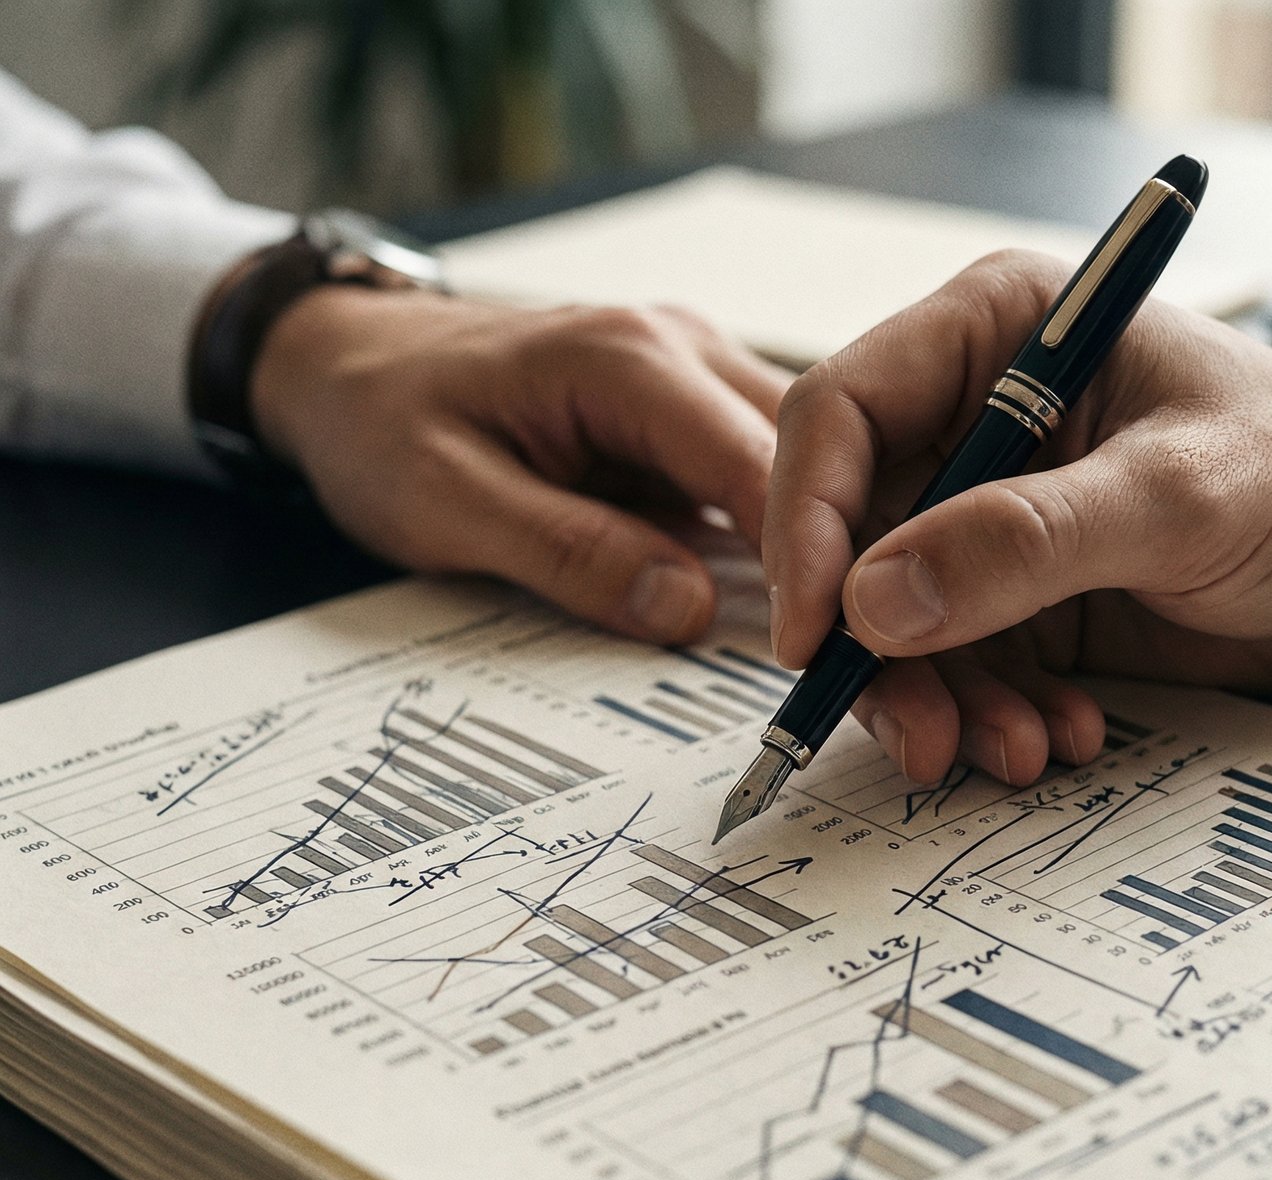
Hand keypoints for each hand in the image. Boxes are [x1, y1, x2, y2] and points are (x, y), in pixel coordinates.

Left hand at [250, 287, 789, 641]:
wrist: (341, 363)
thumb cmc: (379, 422)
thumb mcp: (449, 503)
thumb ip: (570, 553)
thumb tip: (687, 610)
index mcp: (627, 360)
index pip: (758, 465)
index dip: (803, 560)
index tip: (821, 645)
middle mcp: (678, 349)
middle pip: (803, 459)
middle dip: (831, 555)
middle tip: (843, 652)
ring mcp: (688, 373)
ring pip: (796, 466)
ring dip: (813, 545)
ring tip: (829, 630)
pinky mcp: (682, 412)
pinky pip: (755, 474)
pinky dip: (776, 534)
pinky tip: (787, 594)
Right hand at [762, 251, 1271, 785]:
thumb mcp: (1175, 498)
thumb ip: (1023, 542)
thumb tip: (870, 603)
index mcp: (993, 337)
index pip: (839, 416)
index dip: (804, 523)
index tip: (816, 630)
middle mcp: (971, 424)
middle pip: (853, 538)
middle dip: (879, 649)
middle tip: (922, 735)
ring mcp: (989, 519)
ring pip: (896, 622)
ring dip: (940, 701)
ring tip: (1015, 752)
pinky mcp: (1016, 598)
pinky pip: (956, 668)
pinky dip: (988, 717)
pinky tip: (1058, 737)